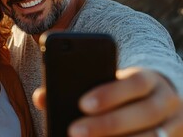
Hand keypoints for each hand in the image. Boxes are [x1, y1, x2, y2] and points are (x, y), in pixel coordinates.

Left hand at [33, 67, 182, 135]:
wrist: (159, 99)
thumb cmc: (122, 91)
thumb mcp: (107, 83)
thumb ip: (78, 86)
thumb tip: (41, 97)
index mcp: (149, 79)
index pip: (135, 82)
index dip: (110, 93)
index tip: (81, 104)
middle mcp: (167, 101)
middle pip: (143, 113)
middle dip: (108, 124)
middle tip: (74, 131)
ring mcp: (174, 125)